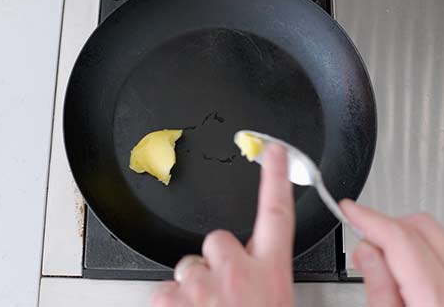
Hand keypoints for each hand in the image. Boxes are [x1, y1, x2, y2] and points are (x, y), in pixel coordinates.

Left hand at [151, 145, 294, 306]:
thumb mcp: (274, 302)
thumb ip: (262, 281)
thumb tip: (252, 276)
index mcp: (271, 276)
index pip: (277, 215)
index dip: (275, 179)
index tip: (273, 151)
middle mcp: (236, 274)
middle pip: (218, 240)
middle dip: (216, 260)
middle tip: (224, 295)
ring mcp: (201, 285)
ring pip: (189, 267)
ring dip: (194, 289)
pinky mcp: (170, 298)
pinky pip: (165, 290)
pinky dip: (173, 304)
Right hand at [340, 200, 443, 306]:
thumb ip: (379, 289)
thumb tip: (367, 251)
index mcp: (440, 300)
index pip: (401, 238)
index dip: (369, 218)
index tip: (350, 209)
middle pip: (423, 228)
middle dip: (388, 226)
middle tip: (362, 241)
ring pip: (438, 238)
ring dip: (406, 241)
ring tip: (383, 266)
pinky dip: (424, 256)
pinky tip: (407, 278)